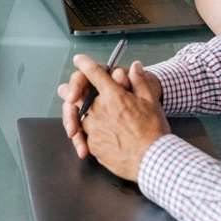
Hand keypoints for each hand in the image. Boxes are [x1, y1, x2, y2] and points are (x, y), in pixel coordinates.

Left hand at [60, 57, 167, 180]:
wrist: (153, 160)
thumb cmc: (154, 130)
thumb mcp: (151, 101)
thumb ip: (139, 81)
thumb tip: (134, 66)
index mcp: (112, 95)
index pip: (93, 73)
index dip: (84, 64)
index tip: (79, 59)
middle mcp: (98, 110)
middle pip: (74, 95)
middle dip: (70, 91)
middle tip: (67, 92)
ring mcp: (93, 129)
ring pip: (77, 117)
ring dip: (75, 116)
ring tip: (76, 118)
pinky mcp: (93, 145)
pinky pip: (85, 136)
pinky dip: (86, 135)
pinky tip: (93, 138)